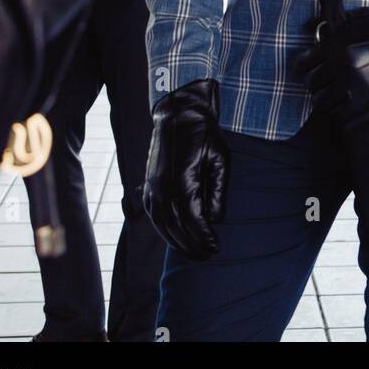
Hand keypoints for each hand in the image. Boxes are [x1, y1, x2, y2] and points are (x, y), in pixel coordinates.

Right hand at [143, 79, 228, 258]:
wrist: (178, 113)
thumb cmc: (203, 134)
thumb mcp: (219, 159)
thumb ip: (217, 191)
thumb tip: (215, 219)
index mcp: (182, 180)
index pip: (193, 220)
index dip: (204, 237)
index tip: (216, 247)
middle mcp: (163, 187)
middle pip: (176, 228)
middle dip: (193, 245)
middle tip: (208, 255)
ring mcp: (152, 187)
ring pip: (162, 225)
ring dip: (177, 242)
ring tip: (194, 252)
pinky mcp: (148, 185)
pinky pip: (154, 215)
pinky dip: (164, 230)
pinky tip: (176, 237)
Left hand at [299, 0, 368, 119]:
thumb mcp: (356, 21)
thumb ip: (333, 32)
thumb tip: (316, 38)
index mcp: (335, 44)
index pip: (303, 64)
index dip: (304, 67)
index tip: (309, 69)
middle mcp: (339, 65)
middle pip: (311, 83)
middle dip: (315, 82)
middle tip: (323, 82)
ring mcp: (352, 84)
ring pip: (321, 101)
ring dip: (325, 97)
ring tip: (334, 93)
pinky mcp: (366, 100)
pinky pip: (339, 111)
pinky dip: (339, 108)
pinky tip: (347, 100)